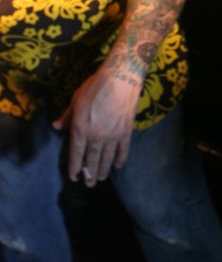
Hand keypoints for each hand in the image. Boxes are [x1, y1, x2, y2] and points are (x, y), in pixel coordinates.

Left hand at [52, 66, 141, 186]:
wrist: (121, 77)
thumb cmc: (95, 86)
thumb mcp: (76, 99)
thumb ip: (67, 116)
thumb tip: (56, 127)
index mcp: (81, 128)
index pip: (76, 153)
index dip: (74, 167)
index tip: (73, 177)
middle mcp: (96, 136)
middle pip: (92, 160)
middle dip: (90, 174)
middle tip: (89, 184)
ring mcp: (113, 135)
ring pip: (107, 158)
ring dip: (104, 170)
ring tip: (102, 178)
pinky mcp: (126, 131)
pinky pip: (123, 149)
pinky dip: (121, 159)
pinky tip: (118, 166)